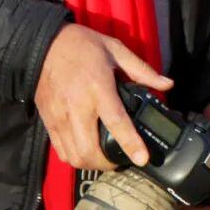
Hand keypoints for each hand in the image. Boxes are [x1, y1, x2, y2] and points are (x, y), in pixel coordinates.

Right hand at [35, 23, 171, 170]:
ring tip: (104, 159)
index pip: (116, 122)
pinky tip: (85, 150)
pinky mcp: (48, 121)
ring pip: (75, 156)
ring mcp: (60, 117)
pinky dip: (75, 157)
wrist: (42, 45)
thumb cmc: (81, 46)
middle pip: (90, 150)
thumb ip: (142, 71)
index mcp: (98, 88)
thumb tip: (167, 84)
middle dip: (107, 164)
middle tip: (120, 160)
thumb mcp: (115, 50)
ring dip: (91, 164)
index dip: (130, 144)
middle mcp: (77, 107)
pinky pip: (62, 151)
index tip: (142, 159)